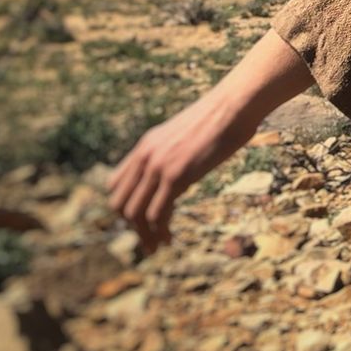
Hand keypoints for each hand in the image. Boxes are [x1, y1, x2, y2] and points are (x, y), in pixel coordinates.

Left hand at [105, 90, 253, 253]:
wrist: (234, 104)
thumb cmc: (221, 117)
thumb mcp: (187, 133)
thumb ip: (175, 151)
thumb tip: (183, 166)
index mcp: (145, 145)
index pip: (116, 184)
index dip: (125, 206)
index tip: (141, 220)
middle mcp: (145, 156)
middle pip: (121, 203)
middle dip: (132, 226)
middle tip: (148, 239)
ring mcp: (158, 166)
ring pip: (135, 213)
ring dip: (144, 235)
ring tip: (157, 246)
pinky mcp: (176, 175)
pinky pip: (157, 213)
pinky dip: (160, 231)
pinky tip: (169, 238)